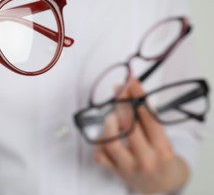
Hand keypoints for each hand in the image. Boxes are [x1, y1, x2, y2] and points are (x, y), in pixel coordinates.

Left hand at [93, 79, 189, 193]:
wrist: (161, 183)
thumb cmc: (161, 155)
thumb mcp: (163, 137)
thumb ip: (149, 119)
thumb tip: (132, 91)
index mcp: (162, 148)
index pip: (148, 117)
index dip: (138, 96)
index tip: (131, 81)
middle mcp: (146, 159)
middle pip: (129, 127)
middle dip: (122, 103)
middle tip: (118, 89)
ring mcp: (128, 167)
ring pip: (111, 142)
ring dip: (109, 123)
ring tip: (112, 115)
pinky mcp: (114, 171)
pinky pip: (100, 154)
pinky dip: (100, 140)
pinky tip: (106, 133)